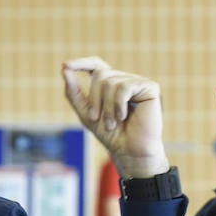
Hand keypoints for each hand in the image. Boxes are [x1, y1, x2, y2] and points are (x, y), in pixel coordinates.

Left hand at [63, 57, 168, 178]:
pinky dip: (119, 104)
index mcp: (111, 85)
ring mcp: (138, 83)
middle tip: (96, 119)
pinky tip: (123, 116)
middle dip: (94, 99)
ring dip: (107, 106)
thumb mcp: (86, 113)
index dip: (82, 63)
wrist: (130, 152)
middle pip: (101, 74)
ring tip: (112, 123)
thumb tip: (65, 69)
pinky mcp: (150, 88)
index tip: (65, 66)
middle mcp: (125, 80)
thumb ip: (74, 93)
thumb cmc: (111, 135)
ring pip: (111, 82)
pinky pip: (125, 87)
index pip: (96, 65)